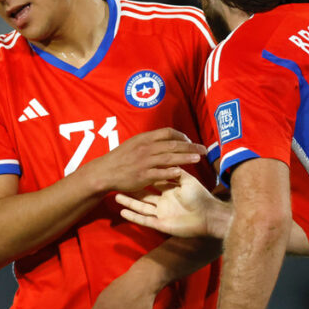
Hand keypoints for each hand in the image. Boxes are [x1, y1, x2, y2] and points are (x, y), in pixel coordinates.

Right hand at [84, 128, 205, 194]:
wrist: (105, 172)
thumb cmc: (119, 158)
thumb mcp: (133, 144)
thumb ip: (149, 142)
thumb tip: (166, 141)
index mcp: (144, 138)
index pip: (168, 132)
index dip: (182, 136)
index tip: (190, 142)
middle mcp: (146, 148)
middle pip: (173, 144)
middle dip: (191, 147)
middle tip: (204, 149)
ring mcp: (144, 162)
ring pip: (169, 158)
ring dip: (186, 158)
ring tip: (198, 158)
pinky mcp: (142, 176)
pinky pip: (160, 173)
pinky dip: (171, 172)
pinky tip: (181, 172)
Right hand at [115, 168, 227, 238]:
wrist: (208, 217)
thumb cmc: (200, 197)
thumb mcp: (187, 180)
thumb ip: (177, 172)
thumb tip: (169, 160)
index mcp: (170, 191)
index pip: (154, 182)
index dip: (144, 176)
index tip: (132, 168)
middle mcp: (164, 202)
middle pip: (144, 195)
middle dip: (132, 190)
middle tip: (119, 182)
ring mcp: (161, 213)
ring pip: (141, 207)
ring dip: (129, 203)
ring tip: (115, 197)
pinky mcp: (160, 224)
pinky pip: (144, 220)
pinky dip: (133, 216)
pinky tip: (122, 212)